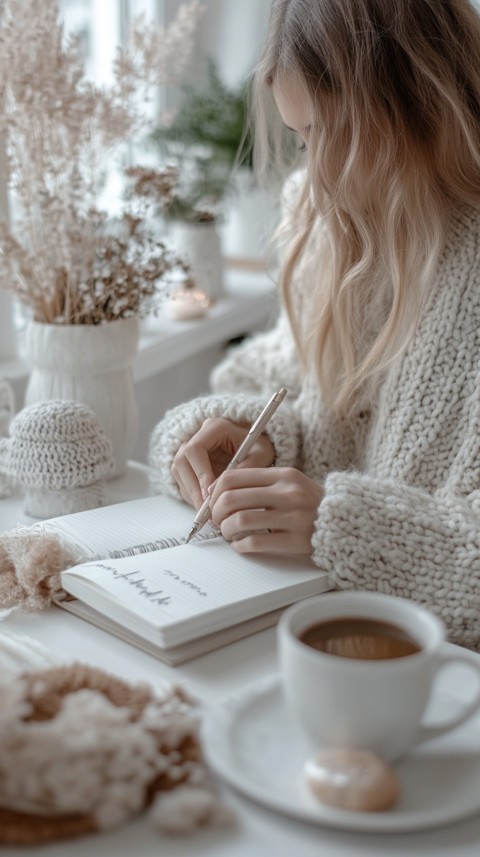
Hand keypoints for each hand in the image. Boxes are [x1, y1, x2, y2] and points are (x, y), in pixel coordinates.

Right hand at [171, 417, 274, 509]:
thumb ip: (245, 469)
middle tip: (208, 510)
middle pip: (181, 462)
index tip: (210, 493)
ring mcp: (188, 451)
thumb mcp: (261, 455)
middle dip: (193, 489)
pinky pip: (182, 482)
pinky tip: (208, 508)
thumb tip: (217, 489)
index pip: (195, 449)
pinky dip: (192, 497)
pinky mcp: (187, 465)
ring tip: (209, 513)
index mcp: (214, 427)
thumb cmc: (258, 448)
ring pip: (178, 473)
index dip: (200, 472)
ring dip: (191, 495)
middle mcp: (196, 436)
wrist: (254, 448)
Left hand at [208, 466, 323, 555]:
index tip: (211, 502)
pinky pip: (255, 542)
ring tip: (228, 534)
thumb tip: (217, 492)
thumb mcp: (290, 485)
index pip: (234, 477)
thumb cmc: (311, 506)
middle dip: (216, 513)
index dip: (215, 491)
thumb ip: (259, 485)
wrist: (347, 524)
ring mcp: (293, 517)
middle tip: (216, 522)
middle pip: (232, 498)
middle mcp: (288, 492)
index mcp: (284, 475)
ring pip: (240, 520)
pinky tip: (241, 546)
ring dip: (226, 530)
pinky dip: (240, 546)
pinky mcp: (295, 540)